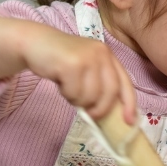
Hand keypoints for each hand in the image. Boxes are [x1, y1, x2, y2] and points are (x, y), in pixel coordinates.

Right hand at [0, 15, 137, 122]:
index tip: (129, 122)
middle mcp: (101, 53)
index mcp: (108, 56)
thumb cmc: (62, 61)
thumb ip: (99, 83)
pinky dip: (66, 94)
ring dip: (77, 99)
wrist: (36, 43)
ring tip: (69, 87)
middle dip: (100, 108)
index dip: (129, 103)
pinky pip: (74, 93)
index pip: (125, 83)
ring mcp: (87, 57)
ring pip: (90, 96)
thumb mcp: (86, 69)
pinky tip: (60, 82)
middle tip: (89, 112)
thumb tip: (110, 113)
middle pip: (110, 93)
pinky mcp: (71, 63)